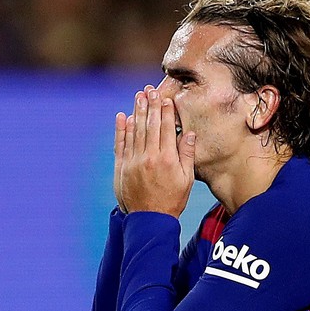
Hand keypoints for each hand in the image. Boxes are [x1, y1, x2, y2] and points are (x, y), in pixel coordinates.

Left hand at [114, 86, 195, 217]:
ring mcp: (133, 162)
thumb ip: (187, 155)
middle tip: (150, 90)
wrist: (149, 220)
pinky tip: (122, 117)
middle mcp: (149, 158)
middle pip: (149, 126)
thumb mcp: (186, 179)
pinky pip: (121, 144)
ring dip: (136, 112)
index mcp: (167, 159)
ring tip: (138, 97)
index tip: (165, 98)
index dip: (165, 111)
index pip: (166, 128)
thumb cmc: (172, 200)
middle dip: (150, 106)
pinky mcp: (122, 168)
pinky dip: (121, 130)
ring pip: (134, 132)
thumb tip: (188, 133)